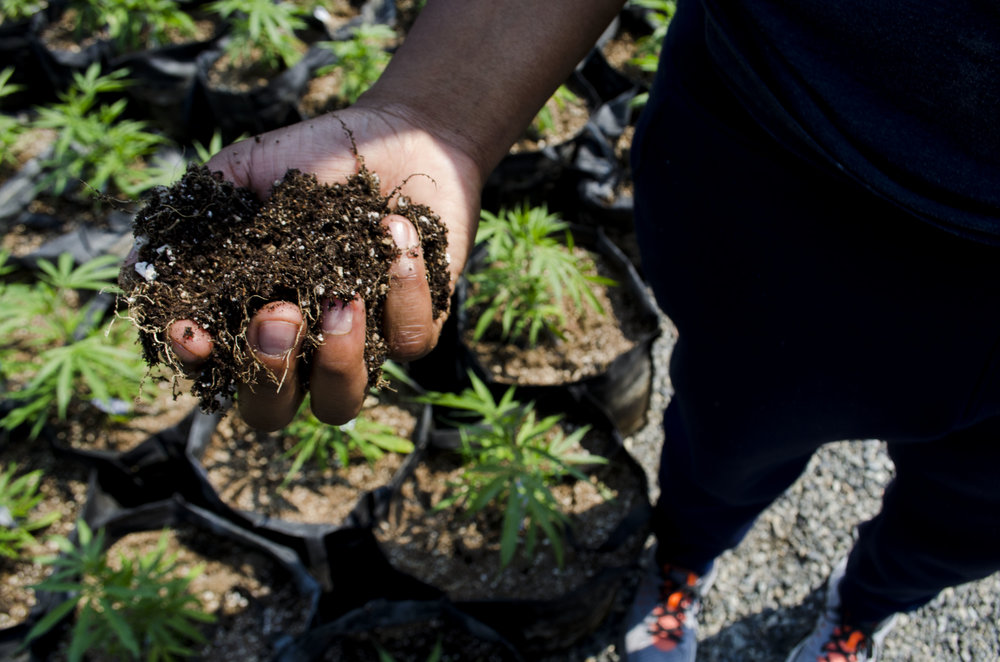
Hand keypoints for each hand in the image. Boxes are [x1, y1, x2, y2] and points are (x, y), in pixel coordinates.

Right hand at [167, 105, 482, 430]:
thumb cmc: (310, 162)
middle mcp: (301, 350)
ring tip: (344, 297)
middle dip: (268, 373)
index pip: (216, 374)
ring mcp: (359, 347)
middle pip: (272, 412)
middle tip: (278, 315)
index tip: (194, 332)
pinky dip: (403, 291)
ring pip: (340, 401)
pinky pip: (410, 341)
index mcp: (251, 322)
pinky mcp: (413, 327)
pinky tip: (395, 231)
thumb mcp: (240, 180)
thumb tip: (136, 274)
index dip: (201, 367)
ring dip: (338, 357)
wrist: (397, 136)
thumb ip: (193, 223)